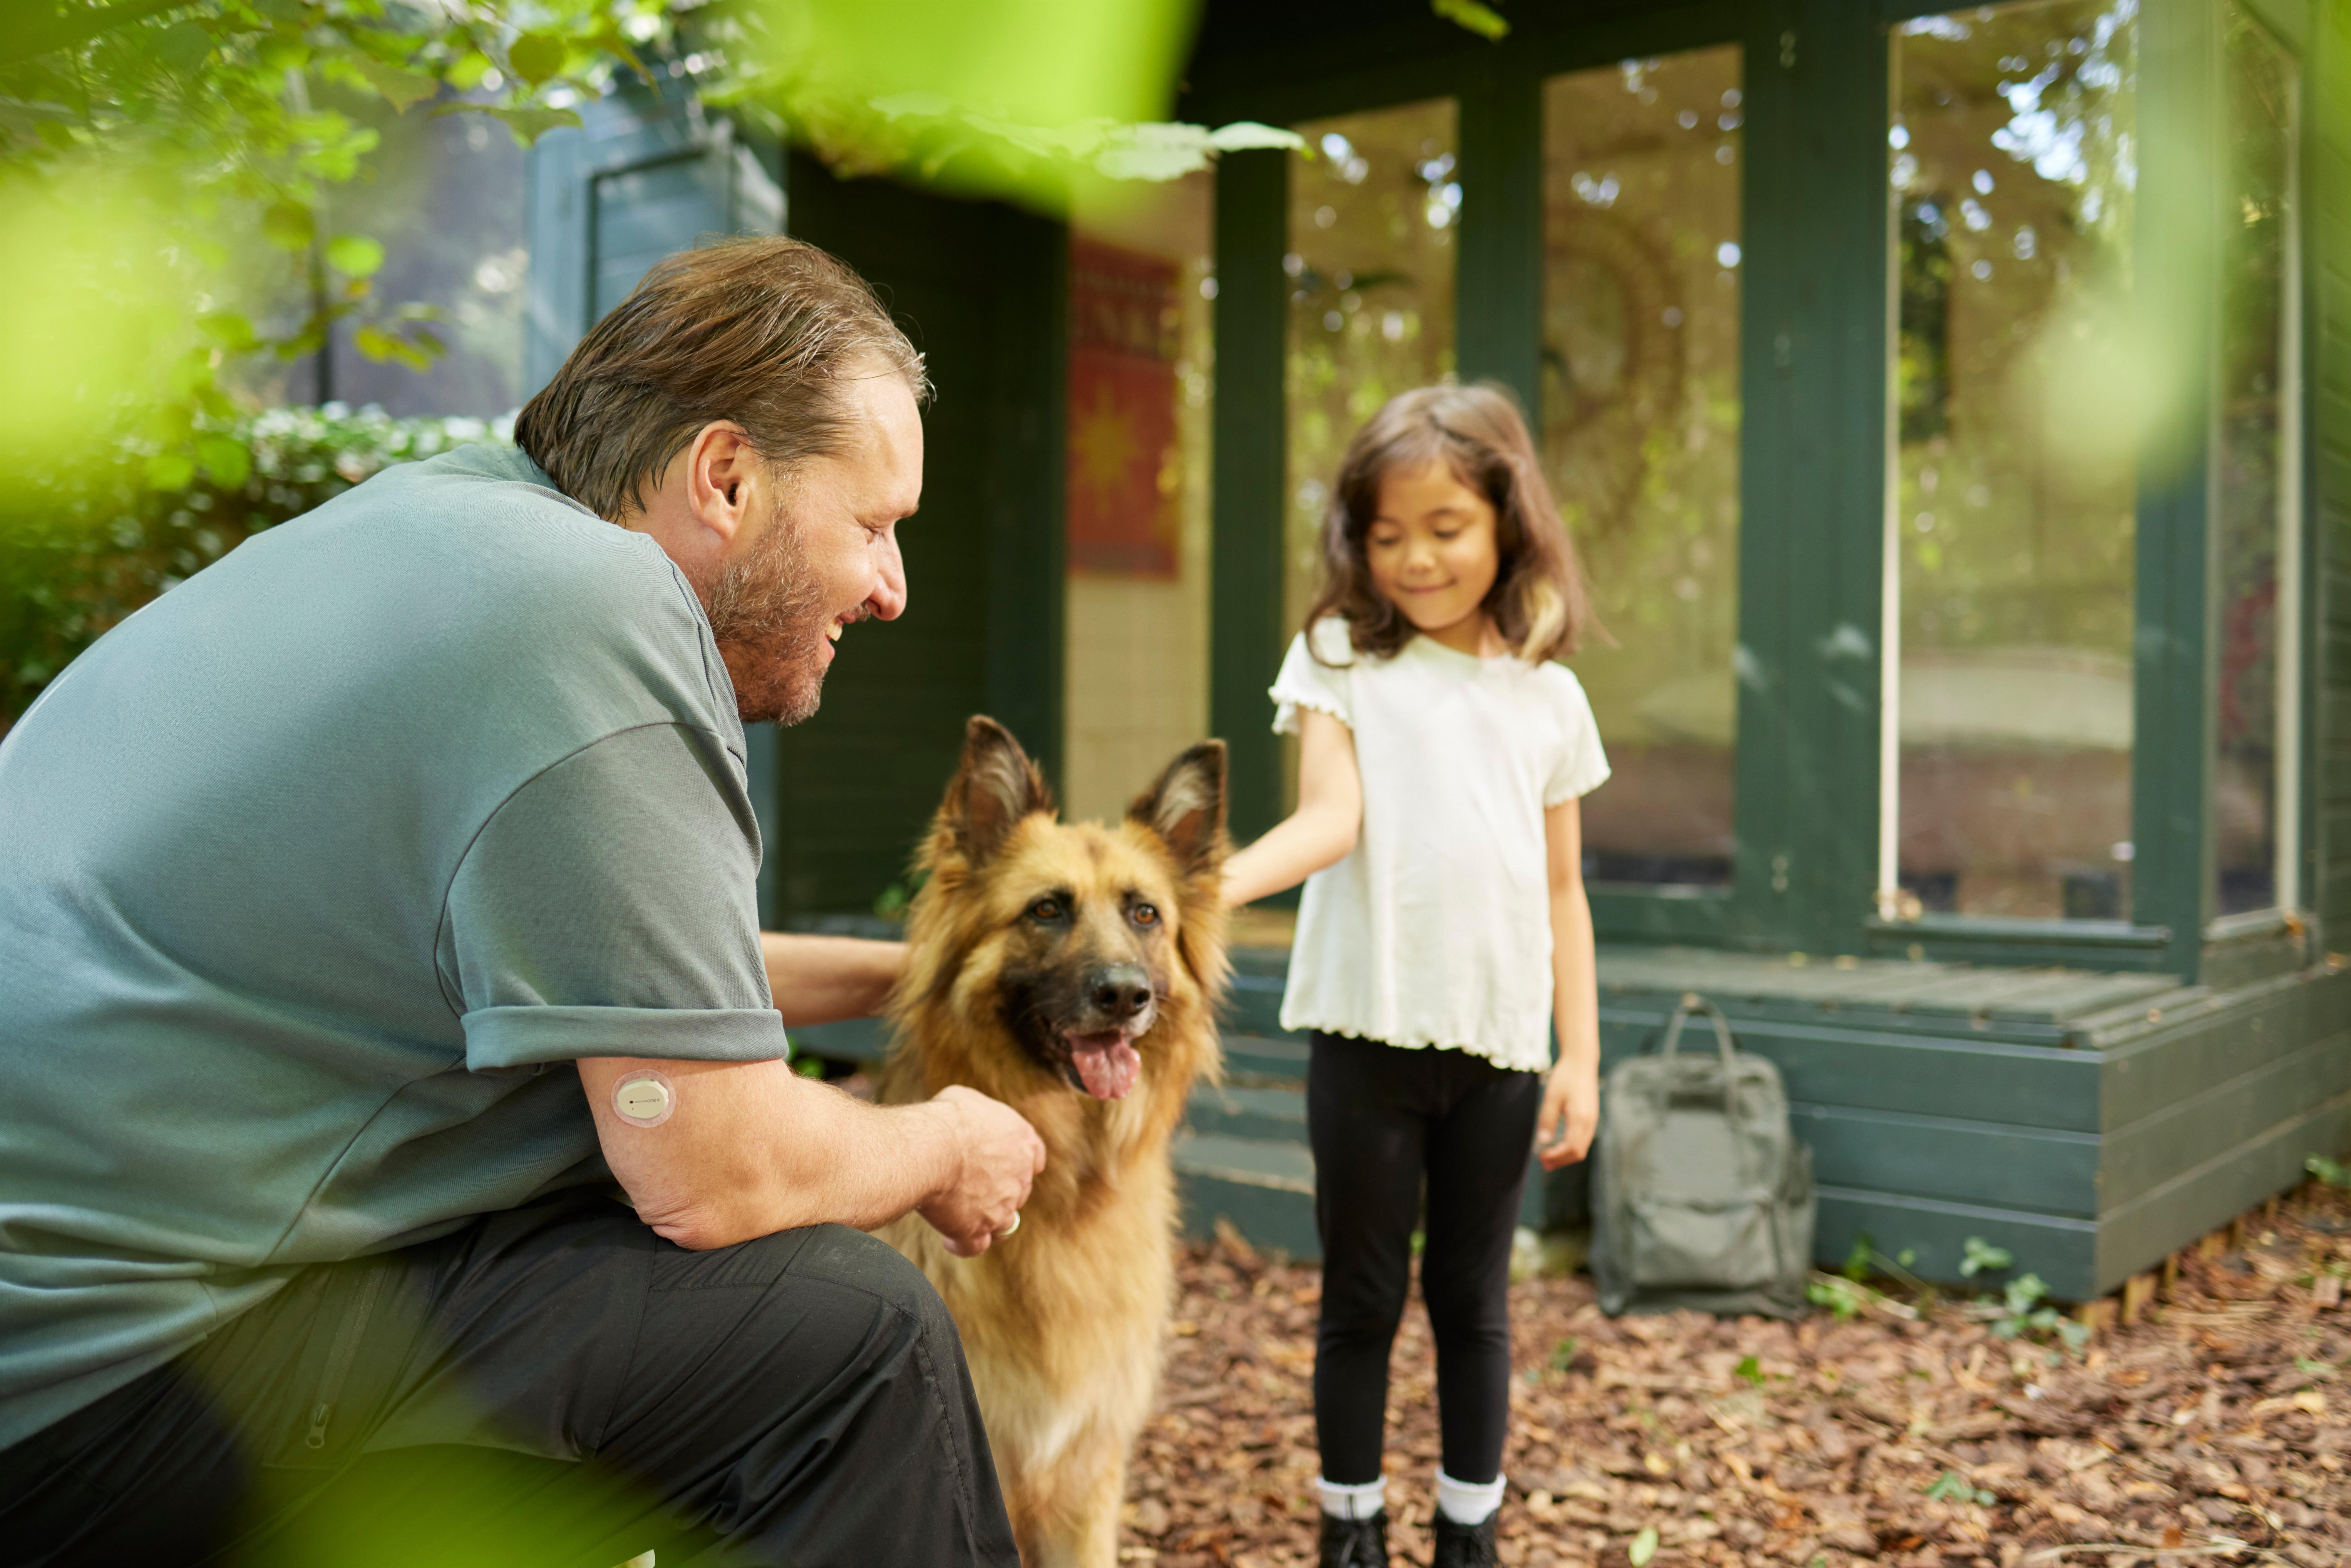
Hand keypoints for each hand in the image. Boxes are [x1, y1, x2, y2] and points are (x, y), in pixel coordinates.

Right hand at [917, 1085, 1046, 1256]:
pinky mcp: (977, 1229)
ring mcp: (1002, 1207)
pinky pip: (974, 1246)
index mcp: (1024, 1142)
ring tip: (962, 1214)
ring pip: (1003, 1222)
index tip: (1003, 1164)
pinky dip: (962, 1244)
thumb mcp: (969, 1101)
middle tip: (969, 1184)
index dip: (1019, 1163)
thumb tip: (969, 1118)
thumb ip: (980, 1116)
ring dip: (987, 1219)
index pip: (1034, 1158)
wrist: (935, 1147)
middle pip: (1017, 1191)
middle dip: (997, 1190)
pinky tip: (949, 1239)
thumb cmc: (949, 1118)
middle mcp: (1020, 1178)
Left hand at [1535, 1057, 1598, 1169]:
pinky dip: (1572, 1147)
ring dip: (1566, 1155)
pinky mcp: (1591, 1116)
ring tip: (1549, 1158)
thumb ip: (1547, 1119)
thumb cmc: (1565, 1076)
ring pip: (1582, 1147)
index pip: (1570, 1148)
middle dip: (1560, 1160)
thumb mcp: (1551, 1096)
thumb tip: (1542, 1142)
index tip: (1540, 1158)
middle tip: (1543, 1163)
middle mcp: (1590, 1122)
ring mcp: (1592, 1120)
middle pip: (1578, 1152)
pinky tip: (1559, 1145)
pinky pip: (1584, 1139)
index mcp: (1580, 1118)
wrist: (1581, 1061)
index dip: (1556, 1157)